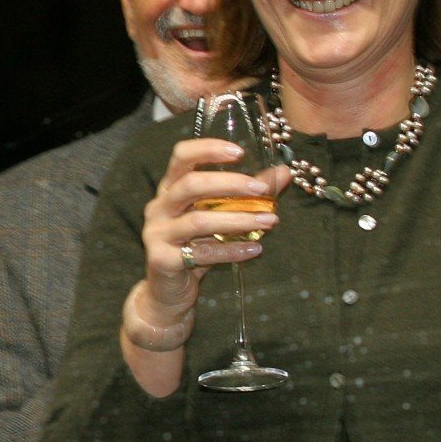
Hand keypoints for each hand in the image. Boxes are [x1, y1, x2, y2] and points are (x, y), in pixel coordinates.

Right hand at [137, 138, 286, 316]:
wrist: (168, 292)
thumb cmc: (195, 246)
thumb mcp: (218, 216)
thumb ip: (247, 194)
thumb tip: (283, 172)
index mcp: (170, 189)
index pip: (181, 157)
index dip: (207, 149)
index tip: (239, 152)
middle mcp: (159, 207)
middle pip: (190, 185)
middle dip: (230, 184)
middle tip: (262, 189)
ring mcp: (157, 234)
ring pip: (198, 221)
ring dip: (238, 220)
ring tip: (269, 221)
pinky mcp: (162, 260)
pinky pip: (200, 254)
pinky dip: (231, 250)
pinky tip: (255, 249)